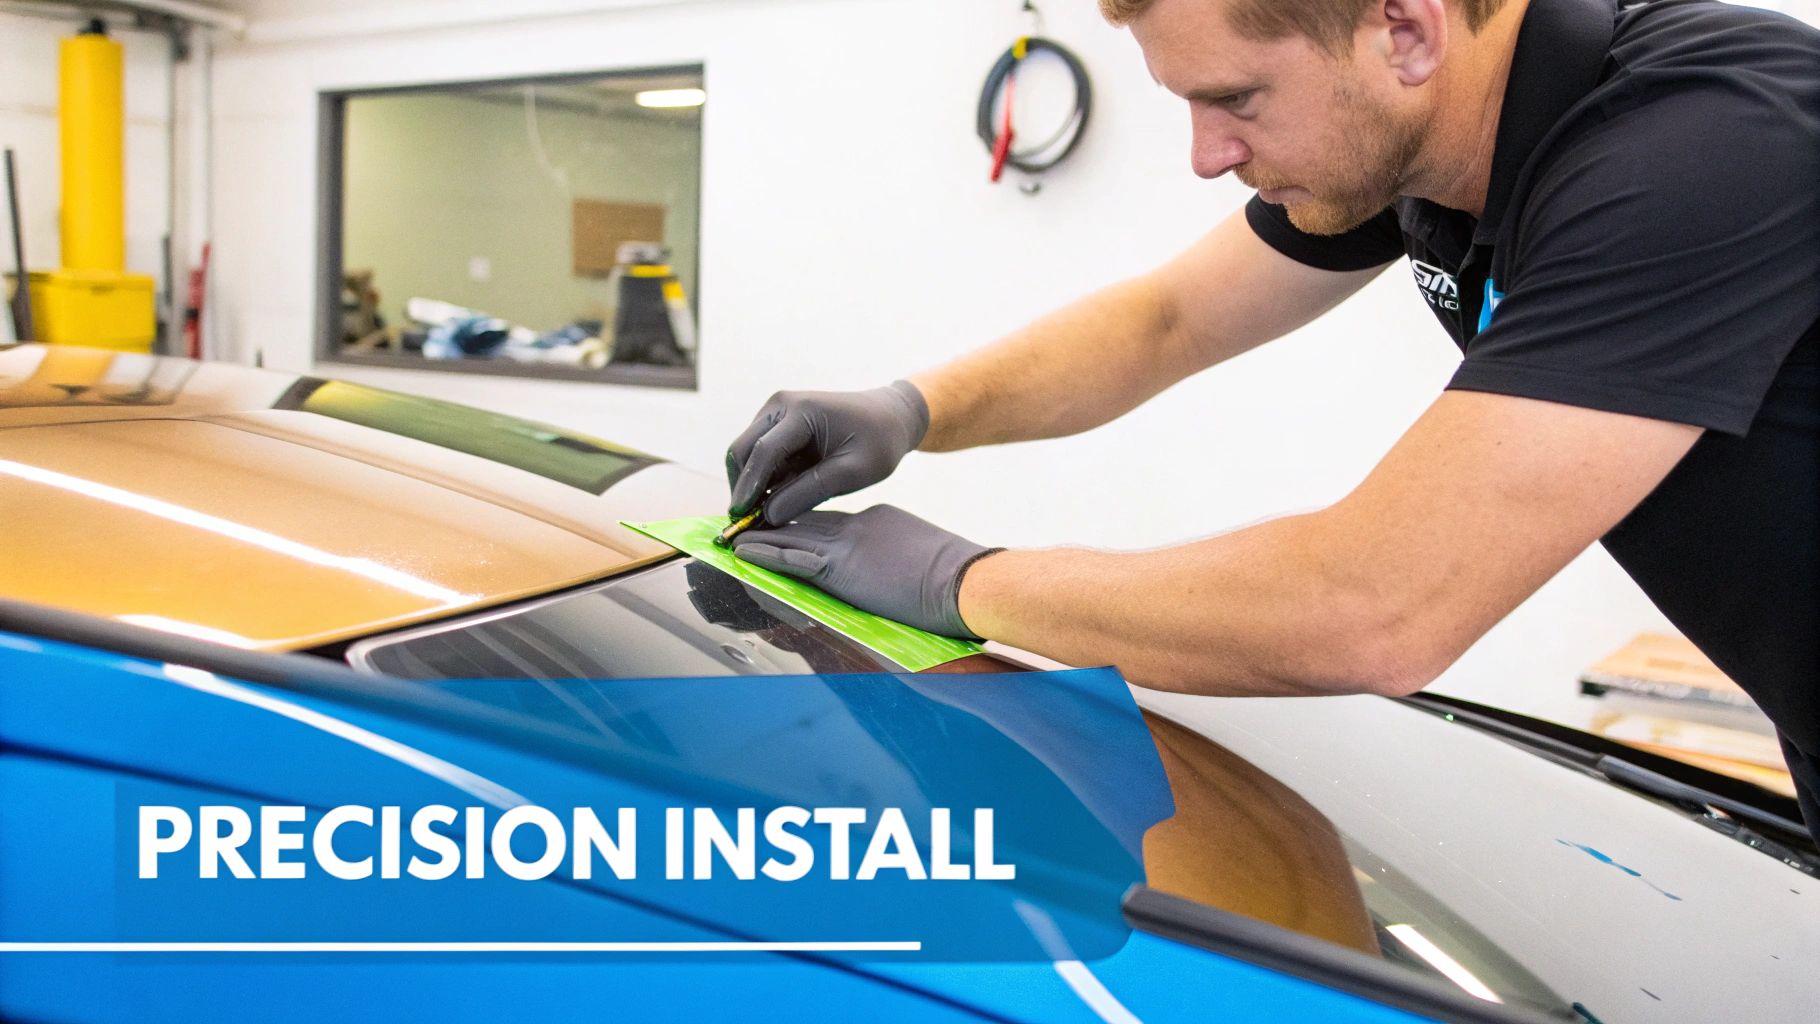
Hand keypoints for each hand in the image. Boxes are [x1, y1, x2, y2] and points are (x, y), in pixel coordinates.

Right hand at [726, 381, 928, 524]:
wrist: (890, 417)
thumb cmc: (879, 442)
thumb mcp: (853, 472)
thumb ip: (811, 492)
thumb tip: (768, 515)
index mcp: (802, 411)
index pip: (763, 452)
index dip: (749, 487)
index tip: (741, 517)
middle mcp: (780, 406)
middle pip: (742, 449)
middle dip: (742, 486)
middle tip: (748, 521)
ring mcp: (776, 412)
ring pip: (746, 453)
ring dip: (751, 483)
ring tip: (768, 513)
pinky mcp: (777, 424)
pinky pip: (759, 454)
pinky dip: (762, 478)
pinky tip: (778, 498)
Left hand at [732, 505, 1001, 639]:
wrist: (963, 580)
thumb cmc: (957, 577)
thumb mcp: (921, 555)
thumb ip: (898, 557)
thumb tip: (894, 575)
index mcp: (878, 522)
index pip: (832, 523)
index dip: (805, 525)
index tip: (784, 525)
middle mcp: (857, 527)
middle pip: (807, 525)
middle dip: (775, 526)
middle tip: (746, 524)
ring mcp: (848, 546)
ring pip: (792, 537)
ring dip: (760, 538)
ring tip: (732, 536)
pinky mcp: (841, 568)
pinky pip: (792, 559)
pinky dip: (764, 554)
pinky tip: (744, 552)